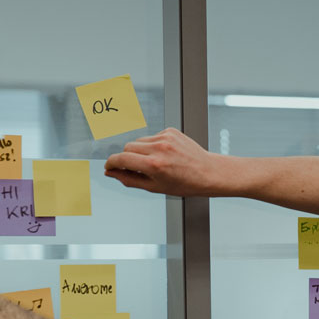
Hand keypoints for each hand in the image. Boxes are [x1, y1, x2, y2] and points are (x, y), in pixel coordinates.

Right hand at [104, 128, 231, 196]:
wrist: (209, 172)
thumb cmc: (184, 184)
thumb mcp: (154, 187)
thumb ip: (129, 179)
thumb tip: (110, 172)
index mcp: (154, 165)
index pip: (122, 158)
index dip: (111, 163)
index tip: (109, 166)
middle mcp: (159, 148)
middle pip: (127, 147)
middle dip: (127, 158)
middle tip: (135, 169)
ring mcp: (166, 138)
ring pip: (139, 141)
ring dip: (140, 152)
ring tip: (155, 163)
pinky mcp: (171, 131)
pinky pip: (151, 137)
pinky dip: (152, 146)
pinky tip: (165, 155)